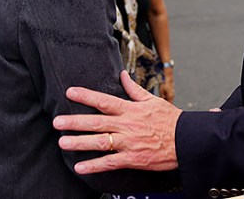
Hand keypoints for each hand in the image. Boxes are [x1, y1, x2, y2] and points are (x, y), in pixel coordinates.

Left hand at [54, 70, 181, 172]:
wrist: (186, 140)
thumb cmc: (170, 120)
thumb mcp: (152, 100)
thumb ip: (134, 89)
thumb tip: (122, 75)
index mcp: (131, 110)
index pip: (104, 101)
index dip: (86, 96)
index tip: (70, 92)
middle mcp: (127, 125)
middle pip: (97, 122)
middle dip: (75, 122)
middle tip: (57, 122)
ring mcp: (129, 142)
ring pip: (100, 142)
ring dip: (80, 143)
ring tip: (62, 143)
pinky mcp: (132, 158)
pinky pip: (110, 163)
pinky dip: (94, 166)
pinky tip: (80, 167)